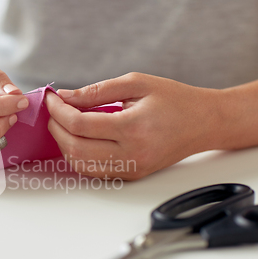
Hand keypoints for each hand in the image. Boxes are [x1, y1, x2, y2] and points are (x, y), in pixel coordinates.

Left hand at [46, 73, 225, 179]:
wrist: (205, 122)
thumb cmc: (174, 99)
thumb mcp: (136, 83)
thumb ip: (96, 91)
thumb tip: (65, 96)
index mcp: (133, 128)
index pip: (80, 125)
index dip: (58, 111)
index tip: (52, 98)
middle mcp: (131, 154)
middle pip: (75, 148)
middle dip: (56, 128)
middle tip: (54, 111)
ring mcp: (131, 169)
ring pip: (80, 165)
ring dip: (64, 144)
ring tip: (63, 124)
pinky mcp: (131, 175)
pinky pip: (93, 172)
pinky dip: (78, 156)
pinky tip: (77, 139)